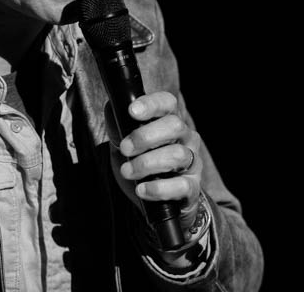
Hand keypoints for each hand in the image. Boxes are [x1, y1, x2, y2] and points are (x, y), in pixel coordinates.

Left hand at [106, 91, 203, 239]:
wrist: (155, 199)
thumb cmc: (141, 162)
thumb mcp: (125, 142)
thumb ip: (118, 126)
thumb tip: (111, 108)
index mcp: (170, 121)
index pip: (167, 103)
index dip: (151, 104)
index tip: (132, 111)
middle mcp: (186, 138)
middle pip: (174, 126)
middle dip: (145, 137)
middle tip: (125, 148)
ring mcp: (192, 162)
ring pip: (178, 155)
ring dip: (147, 163)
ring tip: (128, 171)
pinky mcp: (192, 188)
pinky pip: (182, 186)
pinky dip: (159, 188)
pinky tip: (142, 189)